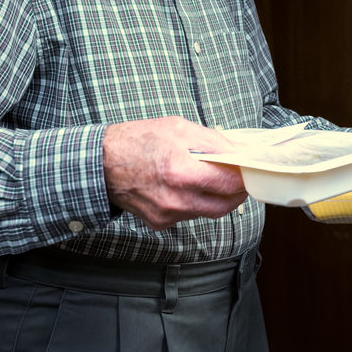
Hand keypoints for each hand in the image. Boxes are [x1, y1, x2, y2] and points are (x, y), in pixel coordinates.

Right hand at [102, 116, 248, 229]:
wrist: (100, 164)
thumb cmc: (137, 141)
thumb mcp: (179, 128)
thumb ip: (213, 141)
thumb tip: (239, 150)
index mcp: (181, 172)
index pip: (228, 184)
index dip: (244, 178)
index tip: (250, 170)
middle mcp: (175, 199)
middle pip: (224, 206)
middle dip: (236, 193)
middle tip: (239, 178)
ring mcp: (167, 215)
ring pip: (207, 212)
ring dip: (215, 198)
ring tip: (211, 178)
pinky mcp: (160, 223)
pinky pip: (188, 215)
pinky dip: (195, 202)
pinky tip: (186, 186)